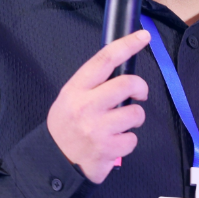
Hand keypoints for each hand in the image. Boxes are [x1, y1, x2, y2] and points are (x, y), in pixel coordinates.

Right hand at [47, 30, 150, 184]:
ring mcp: (97, 128)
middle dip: (140, 87)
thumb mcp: (70, 98)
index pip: (104, 60)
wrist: (54, 161)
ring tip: (121, 124)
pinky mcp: (107, 149)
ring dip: (135, 118)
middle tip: (139, 93)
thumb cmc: (67, 126)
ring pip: (135, 113)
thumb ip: (93, 84)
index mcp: (76, 89)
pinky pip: (132, 138)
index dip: (127, 45)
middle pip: (127, 84)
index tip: (143, 36)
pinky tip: (115, 142)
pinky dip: (128, 141)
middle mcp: (86, 106)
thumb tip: (123, 67)